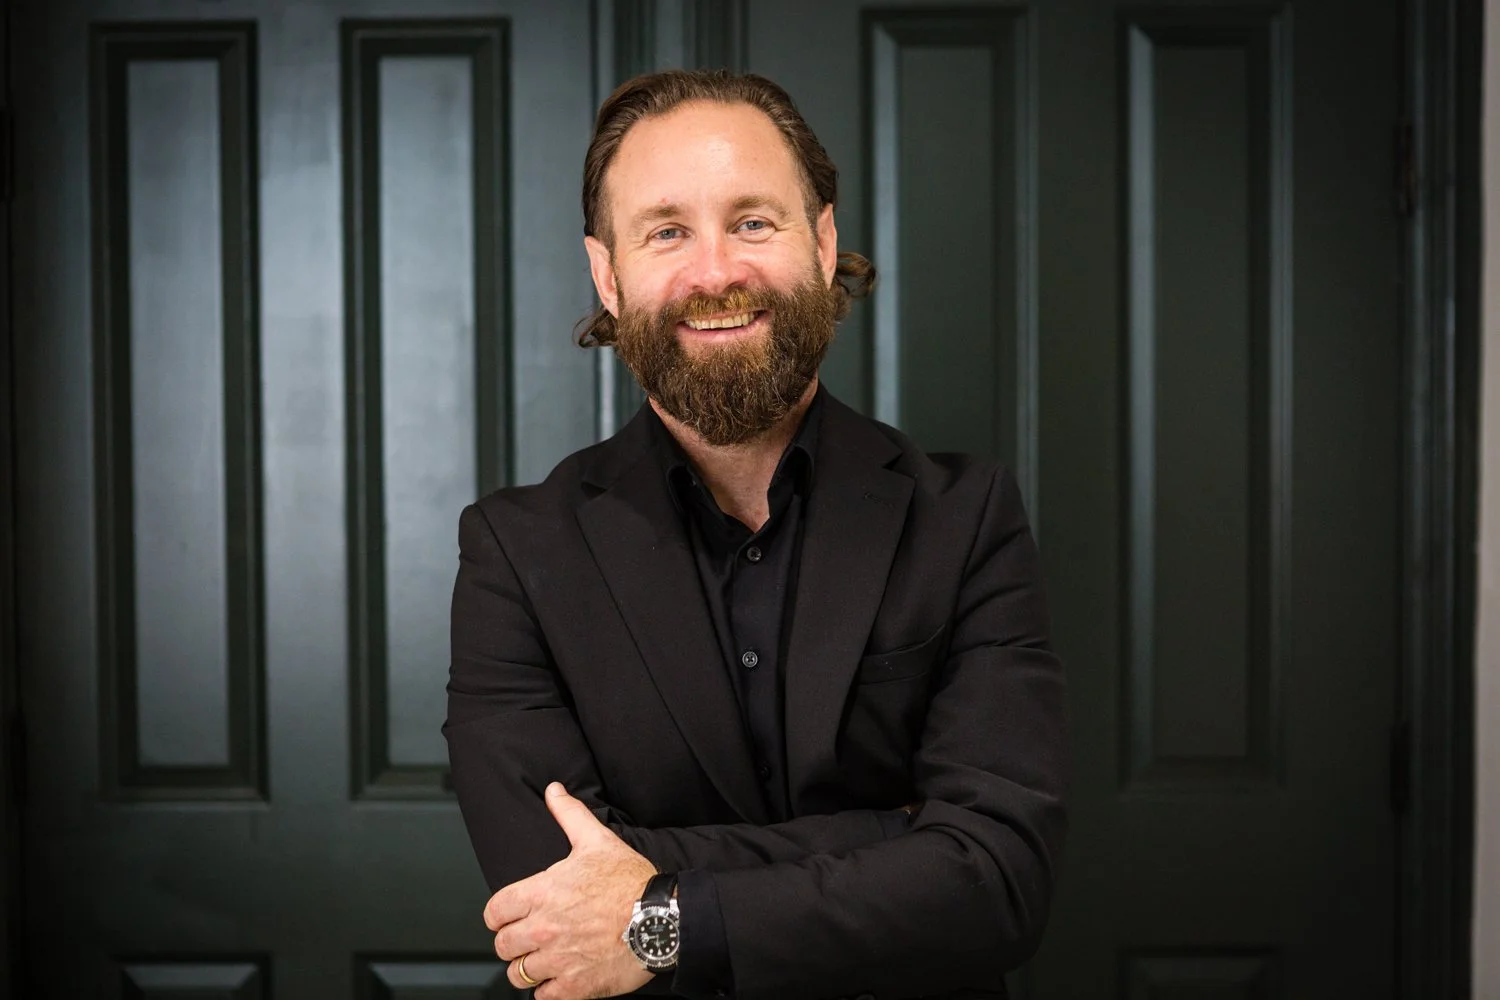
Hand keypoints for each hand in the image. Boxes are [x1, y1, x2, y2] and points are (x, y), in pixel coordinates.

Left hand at [485, 783, 658, 998]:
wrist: (662, 920)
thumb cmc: (631, 882)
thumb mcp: (598, 841)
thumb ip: (569, 815)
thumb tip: (554, 791)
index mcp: (542, 893)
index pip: (494, 912)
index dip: (499, 915)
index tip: (509, 917)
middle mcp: (543, 929)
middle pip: (502, 946)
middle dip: (513, 941)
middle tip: (529, 937)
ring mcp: (558, 960)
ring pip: (519, 974)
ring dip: (528, 967)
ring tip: (542, 959)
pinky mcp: (574, 986)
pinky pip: (542, 996)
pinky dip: (548, 990)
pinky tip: (560, 977)